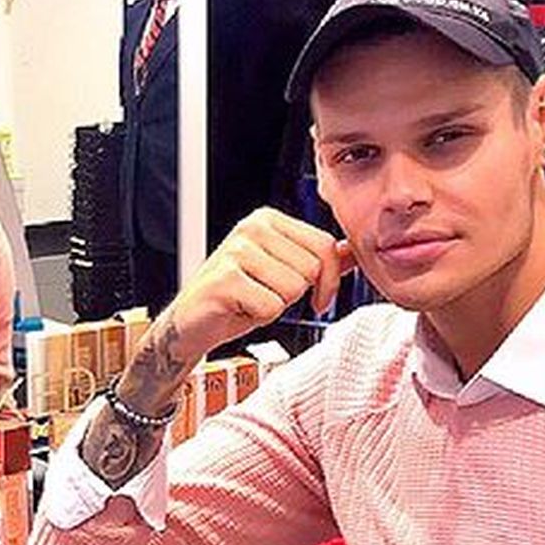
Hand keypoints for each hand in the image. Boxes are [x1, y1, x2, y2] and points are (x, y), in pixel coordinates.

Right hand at [167, 208, 355, 363]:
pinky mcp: (225, 279)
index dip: (329, 281)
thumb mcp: (282, 275)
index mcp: (268, 220)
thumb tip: (352, 253)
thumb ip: (318, 262)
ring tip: (251, 301)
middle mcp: (252, 228)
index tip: (318, 299)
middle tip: (268, 298)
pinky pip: (270, 306)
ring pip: (292, 288)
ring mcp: (236, 250)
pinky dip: (259, 318)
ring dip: (275, 306)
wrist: (191, 324)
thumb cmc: (236, 300)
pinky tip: (239, 309)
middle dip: (297, 295)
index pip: (324, 246)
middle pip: (311, 268)